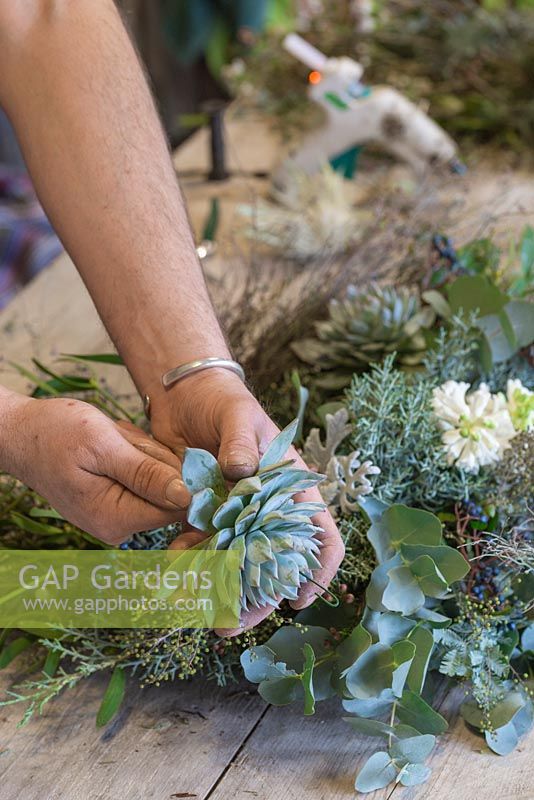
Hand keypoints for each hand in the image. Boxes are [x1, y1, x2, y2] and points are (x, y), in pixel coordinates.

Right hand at [8, 398, 189, 542]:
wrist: (23, 434)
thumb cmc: (55, 435)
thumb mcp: (104, 446)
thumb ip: (145, 474)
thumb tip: (185, 497)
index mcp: (116, 518)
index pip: (177, 507)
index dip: (177, 473)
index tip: (148, 449)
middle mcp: (119, 526)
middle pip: (170, 493)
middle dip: (153, 460)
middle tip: (122, 443)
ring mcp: (117, 516)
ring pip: (158, 481)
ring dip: (142, 454)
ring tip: (112, 443)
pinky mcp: (117, 502)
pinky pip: (143, 477)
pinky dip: (134, 456)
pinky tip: (112, 447)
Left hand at [151, 369, 344, 630]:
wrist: (184, 396)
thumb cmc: (223, 401)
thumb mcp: (238, 415)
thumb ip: (241, 441)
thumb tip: (243, 470)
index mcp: (290, 486)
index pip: (319, 532)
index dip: (317, 569)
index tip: (300, 599)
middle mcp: (266, 507)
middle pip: (274, 563)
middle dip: (257, 598)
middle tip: (231, 624)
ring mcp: (234, 514)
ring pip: (236, 564)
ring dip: (221, 589)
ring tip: (202, 614)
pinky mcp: (204, 515)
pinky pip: (202, 548)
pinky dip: (192, 563)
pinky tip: (176, 571)